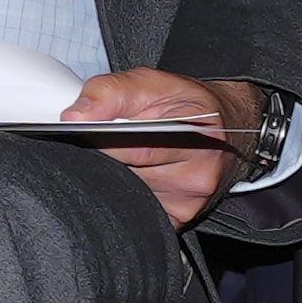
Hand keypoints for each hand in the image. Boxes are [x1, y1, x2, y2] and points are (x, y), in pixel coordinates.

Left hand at [61, 67, 243, 228]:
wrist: (226, 128)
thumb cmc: (188, 105)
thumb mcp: (152, 83)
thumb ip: (109, 93)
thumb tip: (74, 117)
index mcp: (196, 138)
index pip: (135, 150)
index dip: (105, 142)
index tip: (86, 135)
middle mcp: (197, 175)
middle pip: (127, 176)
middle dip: (110, 158)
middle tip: (110, 141)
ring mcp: (189, 203)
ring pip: (128, 195)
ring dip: (118, 176)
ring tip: (129, 155)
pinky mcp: (179, 220)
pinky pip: (138, 211)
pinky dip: (129, 193)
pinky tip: (138, 175)